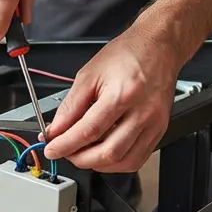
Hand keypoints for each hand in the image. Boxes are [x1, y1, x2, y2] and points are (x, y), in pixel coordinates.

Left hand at [43, 28, 184, 172]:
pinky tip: (104, 154)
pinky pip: (137, 159)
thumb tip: (55, 130)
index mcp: (122, 95)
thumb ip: (70, 106)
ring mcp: (154, 124)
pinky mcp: (159, 130)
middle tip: (66, 152)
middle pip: (108, 152)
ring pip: (124, 162)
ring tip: (83, 153)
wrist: (158, 47)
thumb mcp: (89, 74)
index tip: (52, 150)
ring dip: (98, 164)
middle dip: (80, 159)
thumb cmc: (127, 55)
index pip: (89, 131)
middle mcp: (142, 112)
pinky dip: (117, 163)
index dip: (66, 145)